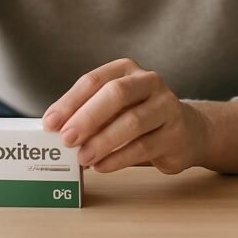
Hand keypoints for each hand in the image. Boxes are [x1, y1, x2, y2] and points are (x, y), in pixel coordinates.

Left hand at [42, 58, 209, 174]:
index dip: (70, 102)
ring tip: (82, 158)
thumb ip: (87, 113)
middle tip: (66, 139)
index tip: (50, 123)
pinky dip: (118, 159)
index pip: (94, 80)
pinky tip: (101, 167)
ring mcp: (166, 106)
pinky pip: (144, 147)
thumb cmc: (138, 116)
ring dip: (102, 142)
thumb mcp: (113, 108)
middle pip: (116, 94)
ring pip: (132, 122)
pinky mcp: (176, 134)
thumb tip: (55, 130)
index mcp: (126, 70)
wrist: (186, 131)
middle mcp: (149, 82)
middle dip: (87, 118)